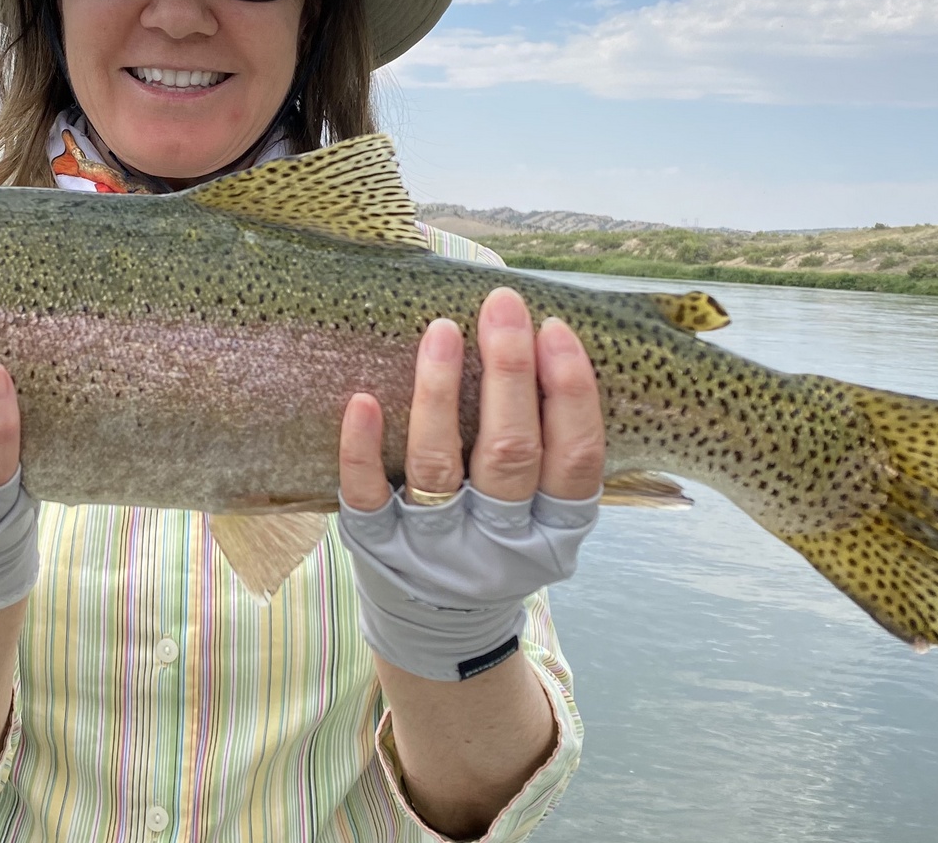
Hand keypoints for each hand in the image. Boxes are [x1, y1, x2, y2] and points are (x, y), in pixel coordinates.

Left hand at [336, 286, 606, 679]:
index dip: (570, 393)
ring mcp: (435, 546)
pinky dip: (362, 449)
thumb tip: (544, 344)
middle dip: (509, 372)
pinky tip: (362, 401)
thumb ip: (550, 451)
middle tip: (502, 307)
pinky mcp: (378, 546)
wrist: (440, 630)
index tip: (555, 329)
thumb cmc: (498, 546)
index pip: (575, 459)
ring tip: (440, 331)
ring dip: (440, 393)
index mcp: (554, 533)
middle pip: (510, 452)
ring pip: (439, 465)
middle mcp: (499, 543)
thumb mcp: (544, 518)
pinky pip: (367, 495)